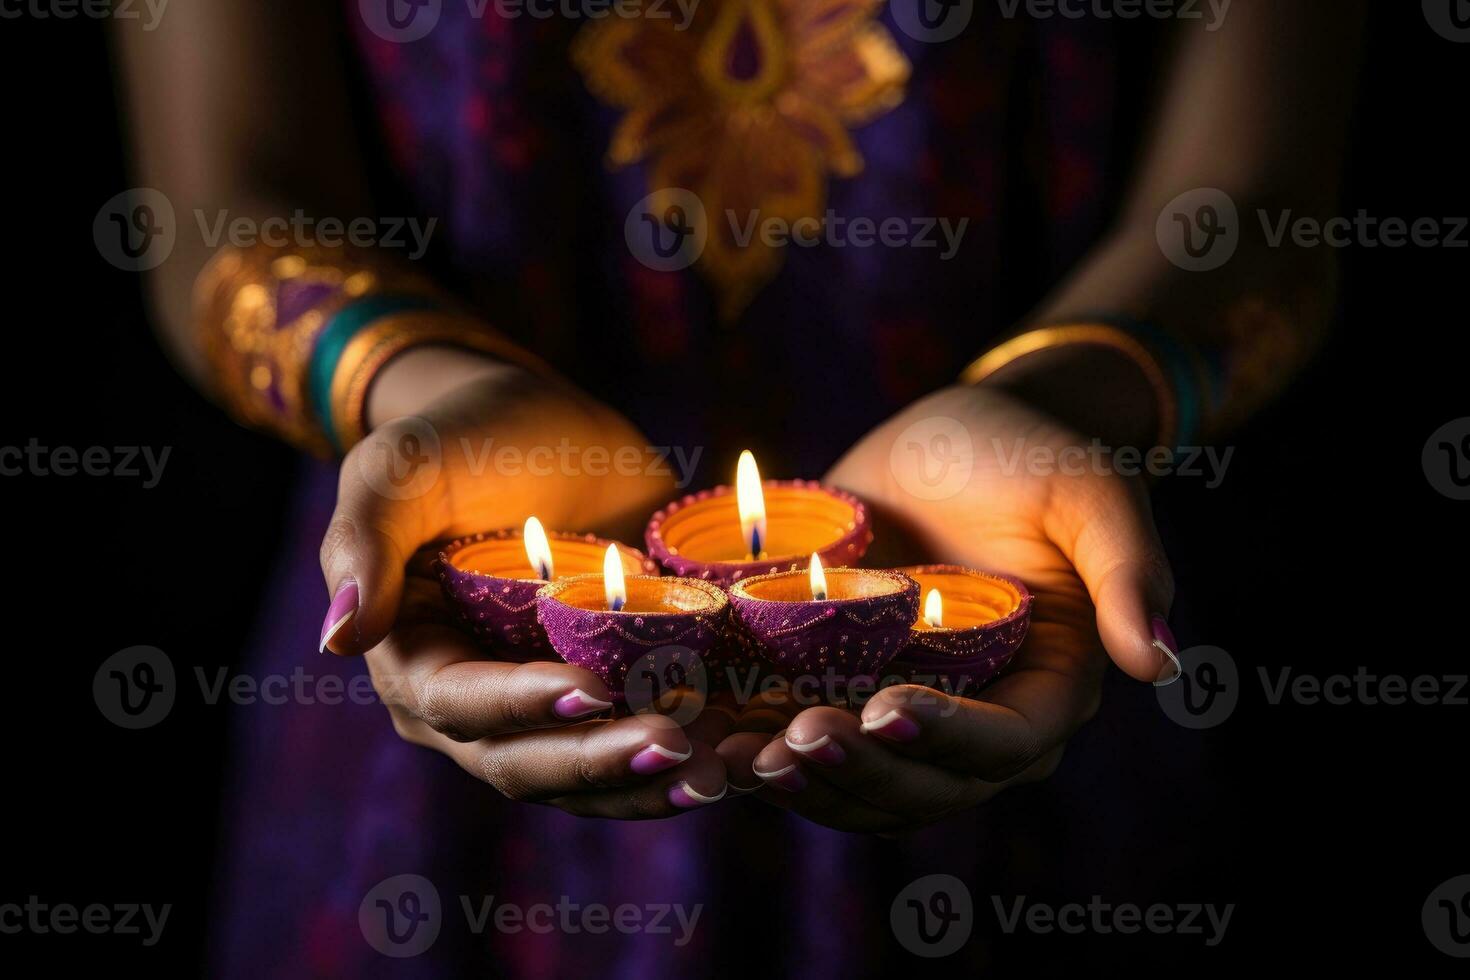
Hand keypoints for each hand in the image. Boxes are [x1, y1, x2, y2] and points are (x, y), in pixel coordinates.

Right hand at [318, 349, 729, 816]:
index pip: (463, 704)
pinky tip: (738, 750)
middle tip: (677, 746)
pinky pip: (636, 744)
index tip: (592, 689)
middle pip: (531, 760)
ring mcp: (546, 709)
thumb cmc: (459, 437)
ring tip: (719, 771)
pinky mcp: (608, 694)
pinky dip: (682, 756)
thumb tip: (336, 637)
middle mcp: (476, 706)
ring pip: (589, 776)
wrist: (542, 422)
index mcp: (414, 660)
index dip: (523, 705)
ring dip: (650, 784)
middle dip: (602, 761)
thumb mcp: (400, 469)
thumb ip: (363, 542)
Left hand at [716, 378, 1178, 831]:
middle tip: (797, 739)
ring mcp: (906, 713)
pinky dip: (765, 754)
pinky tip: (710, 741)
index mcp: (1046, 686)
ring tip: (739, 759)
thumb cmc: (1031, 456)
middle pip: (925, 784)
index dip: (948, 738)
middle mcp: (977, 718)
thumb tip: (1163, 662)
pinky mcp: (844, 693)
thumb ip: (1129, 570)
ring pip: (862, 785)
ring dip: (804, 783)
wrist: (953, 439)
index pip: (1005, 743)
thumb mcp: (1087, 492)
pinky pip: (810, 746)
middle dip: (860, 770)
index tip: (885, 708)